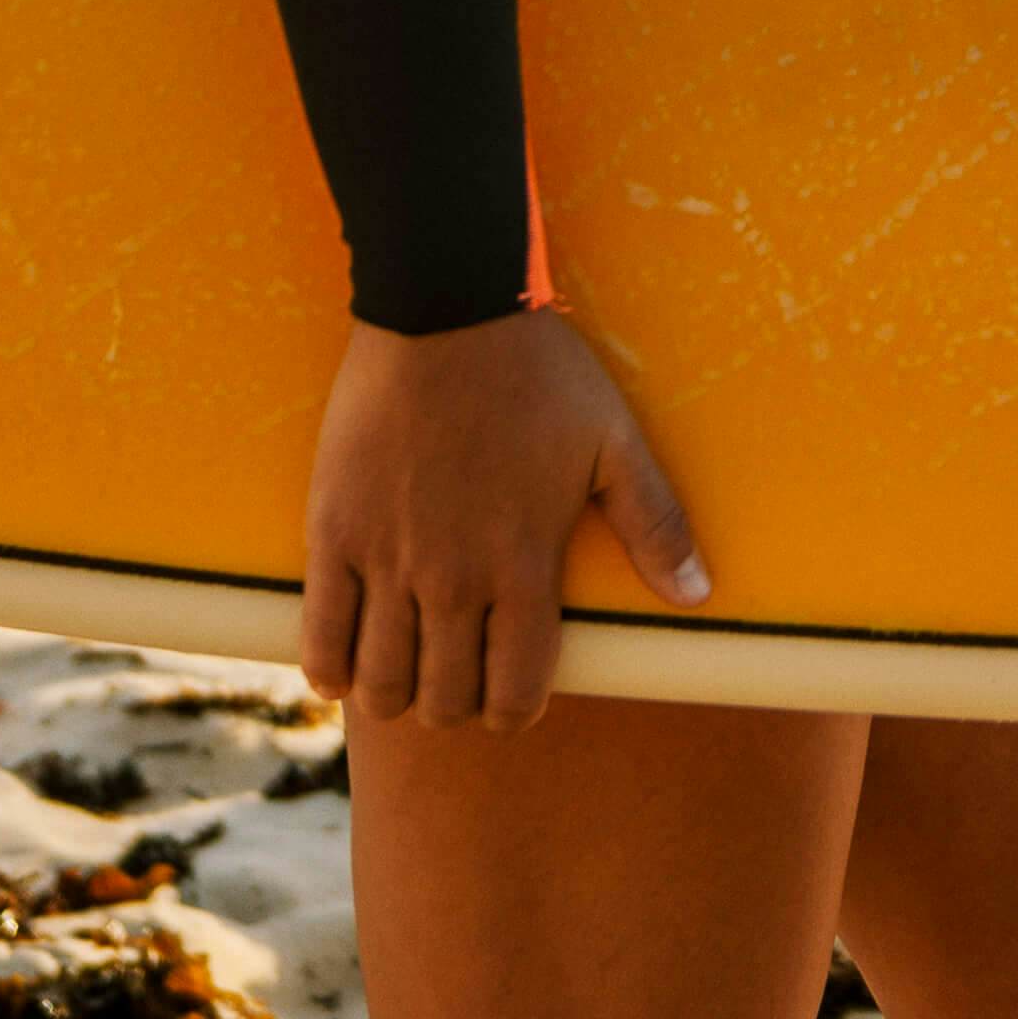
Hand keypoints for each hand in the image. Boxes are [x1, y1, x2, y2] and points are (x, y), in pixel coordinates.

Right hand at [297, 309, 708, 728]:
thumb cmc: (539, 373)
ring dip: (394, 696)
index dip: (514, 711)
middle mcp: (455, 578)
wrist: (445, 307)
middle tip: (457, 682)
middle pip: (446, 700)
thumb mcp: (613, 442)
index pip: (517, 691)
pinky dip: (328, 670)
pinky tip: (342, 670)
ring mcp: (389, 558)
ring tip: (404, 674)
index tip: (510, 698)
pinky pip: (320, 635)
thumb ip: (654, 524)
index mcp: (526, 564)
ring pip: (382, 683)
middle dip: (456, 707)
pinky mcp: (334, 532)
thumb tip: (697, 594)